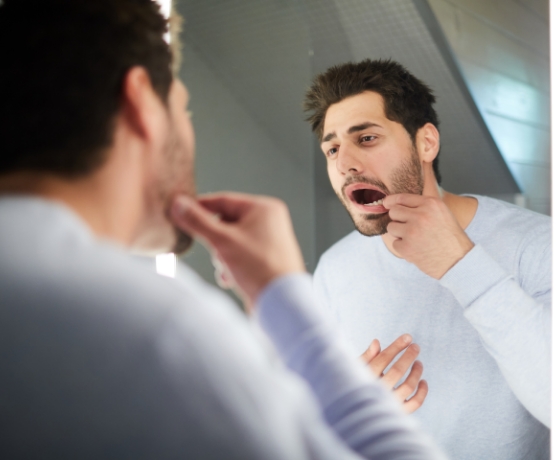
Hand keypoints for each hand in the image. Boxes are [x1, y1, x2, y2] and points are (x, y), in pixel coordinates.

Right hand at [170, 192, 305, 309]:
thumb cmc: (260, 268)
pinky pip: (240, 256)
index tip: (181, 213)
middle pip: (226, 223)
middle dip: (215, 241)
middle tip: (215, 252)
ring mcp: (269, 241)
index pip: (223, 200)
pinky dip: (231, 266)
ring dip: (221, 257)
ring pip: (230, 242)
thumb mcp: (222, 241)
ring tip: (228, 268)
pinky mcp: (266, 260)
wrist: (280, 302)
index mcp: (264, 208)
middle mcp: (269, 222)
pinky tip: (231, 278)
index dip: (200, 208)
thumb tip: (178, 204)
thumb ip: (198, 221)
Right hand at [361, 334, 427, 413]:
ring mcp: (390, 403)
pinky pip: (415, 403)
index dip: (397, 346)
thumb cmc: (354, 386)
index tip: (408, 337)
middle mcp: (378, 391)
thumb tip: (376, 342)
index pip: (384, 358)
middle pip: (398, 370)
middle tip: (416, 347)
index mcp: (366, 378)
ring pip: (409, 386)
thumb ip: (366, 357)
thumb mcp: (355, 370)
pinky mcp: (399, 413)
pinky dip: (422, 392)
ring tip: (419, 363)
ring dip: (416, 372)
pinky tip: (423, 381)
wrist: (353, 413)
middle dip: (409, 356)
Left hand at [382, 194, 473, 278]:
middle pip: (393, 211)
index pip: (402, 197)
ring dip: (399, 233)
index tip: (386, 203)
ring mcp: (412, 231)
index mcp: (431, 204)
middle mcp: (421, 215)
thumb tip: (396, 204)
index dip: (391, 201)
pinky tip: (416, 249)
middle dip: (398, 219)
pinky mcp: (406, 247)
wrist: (458, 261)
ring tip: (414, 239)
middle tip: (409, 227)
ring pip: (391, 227)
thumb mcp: (442, 213)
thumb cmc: (450, 238)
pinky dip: (403, 248)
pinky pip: (395, 243)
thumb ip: (422, 206)